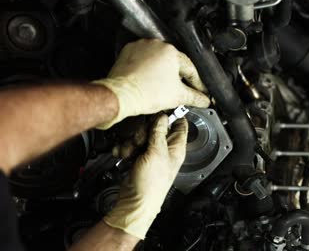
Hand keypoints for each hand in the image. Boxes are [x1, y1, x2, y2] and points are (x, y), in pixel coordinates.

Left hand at [94, 39, 209, 128]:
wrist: (121, 95)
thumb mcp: (178, 97)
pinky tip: (150, 80)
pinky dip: (148, 69)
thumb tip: (204, 100)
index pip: (190, 69)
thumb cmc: (146, 93)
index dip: (197, 83)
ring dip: (163, 72)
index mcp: (171, 52)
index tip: (200, 91)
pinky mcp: (128, 52)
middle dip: (179, 77)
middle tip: (183, 90)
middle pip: (174, 63)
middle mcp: (156, 44)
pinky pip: (144, 59)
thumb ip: (195, 97)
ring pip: (158, 60)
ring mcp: (141, 47)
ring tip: (164, 86)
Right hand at [103, 114, 187, 238]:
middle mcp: (165, 149)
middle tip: (141, 141)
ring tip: (131, 152)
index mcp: (176, 148)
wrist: (134, 203)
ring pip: (141, 136)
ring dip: (132, 142)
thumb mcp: (157, 153)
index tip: (160, 110)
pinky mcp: (138, 158)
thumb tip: (163, 116)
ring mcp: (151, 154)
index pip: (180, 124)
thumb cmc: (151, 185)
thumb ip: (159, 132)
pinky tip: (124, 155)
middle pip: (155, 127)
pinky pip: (131, 145)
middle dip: (144, 132)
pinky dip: (125, 149)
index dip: (171, 115)